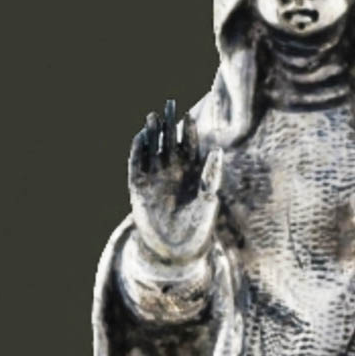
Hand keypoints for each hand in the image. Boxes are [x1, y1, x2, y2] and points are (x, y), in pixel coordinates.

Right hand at [129, 100, 222, 262]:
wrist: (176, 252)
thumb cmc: (198, 227)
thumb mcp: (209, 200)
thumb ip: (211, 176)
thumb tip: (218, 150)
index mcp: (191, 173)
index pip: (189, 145)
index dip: (188, 130)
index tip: (188, 115)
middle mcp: (172, 172)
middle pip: (170, 141)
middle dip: (169, 124)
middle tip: (169, 103)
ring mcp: (155, 179)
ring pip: (152, 149)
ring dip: (152, 133)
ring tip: (152, 115)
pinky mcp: (139, 188)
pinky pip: (137, 164)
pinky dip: (138, 151)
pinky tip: (140, 137)